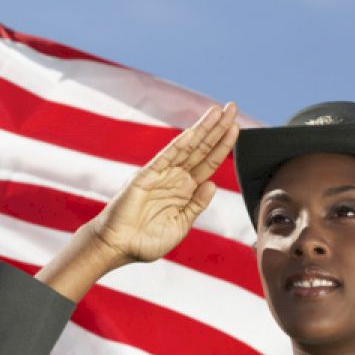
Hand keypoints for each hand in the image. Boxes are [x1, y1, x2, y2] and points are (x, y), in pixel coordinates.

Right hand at [90, 102, 238, 263]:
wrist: (118, 247)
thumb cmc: (145, 241)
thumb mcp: (180, 225)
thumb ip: (196, 205)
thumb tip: (212, 184)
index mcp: (185, 191)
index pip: (209, 163)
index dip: (223, 145)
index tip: (236, 127)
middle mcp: (175, 178)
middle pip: (201, 149)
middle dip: (217, 128)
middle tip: (232, 107)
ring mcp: (161, 175)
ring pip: (186, 148)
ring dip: (203, 129)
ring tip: (218, 111)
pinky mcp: (145, 176)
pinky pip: (165, 158)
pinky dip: (179, 145)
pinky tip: (193, 132)